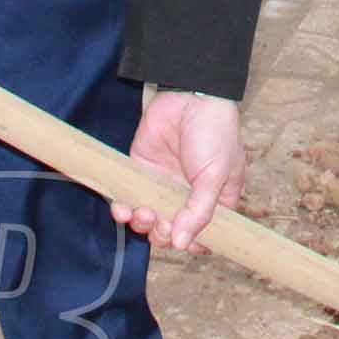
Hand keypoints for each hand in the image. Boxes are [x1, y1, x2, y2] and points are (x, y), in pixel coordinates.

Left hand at [114, 91, 242, 252]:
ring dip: (141, 223)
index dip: (188, 243)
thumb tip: (181, 243)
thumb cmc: (215, 133)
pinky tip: (122, 208)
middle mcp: (185, 196)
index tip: (181, 242)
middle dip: (161, 234)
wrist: (191, 94)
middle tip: (159, 223)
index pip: (200, 234)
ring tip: (142, 213)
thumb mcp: (216, 175)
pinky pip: (127, 197)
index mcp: (212, 200)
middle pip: (169, 230)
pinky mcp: (140, 170)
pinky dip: (122, 207)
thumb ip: (199, 211)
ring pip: (146, 218)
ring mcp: (161, 184)